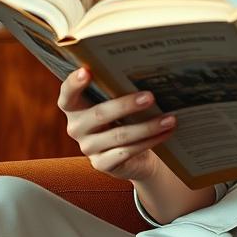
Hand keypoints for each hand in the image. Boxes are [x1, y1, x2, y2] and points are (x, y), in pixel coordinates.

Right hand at [57, 67, 175, 182]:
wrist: (132, 155)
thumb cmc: (123, 118)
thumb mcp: (117, 103)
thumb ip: (117, 89)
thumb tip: (145, 73)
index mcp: (75, 107)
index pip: (67, 95)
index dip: (74, 84)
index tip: (85, 71)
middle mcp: (76, 128)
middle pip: (99, 114)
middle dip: (126, 105)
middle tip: (151, 97)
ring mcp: (88, 148)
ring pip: (119, 135)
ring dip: (147, 126)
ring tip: (169, 118)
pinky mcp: (103, 164)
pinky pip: (128, 151)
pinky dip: (150, 141)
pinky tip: (166, 133)